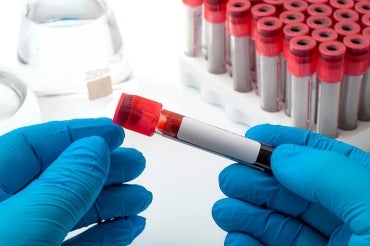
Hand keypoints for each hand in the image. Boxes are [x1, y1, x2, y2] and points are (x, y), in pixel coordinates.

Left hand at [0, 118, 151, 244]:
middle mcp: (8, 211)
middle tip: (134, 164)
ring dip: (113, 202)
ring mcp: (27, 237)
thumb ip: (64, 184)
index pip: (32, 146)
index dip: (77, 135)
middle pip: (61, 178)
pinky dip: (106, 232)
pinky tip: (127, 224)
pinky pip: (79, 242)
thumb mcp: (28, 221)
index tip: (112, 132)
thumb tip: (94, 149)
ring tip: (140, 197)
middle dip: (104, 169)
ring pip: (74, 211)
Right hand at [212, 124, 369, 244]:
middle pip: (290, 191)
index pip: (321, 160)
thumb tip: (284, 157)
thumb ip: (329, 176)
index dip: (284, 145)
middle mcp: (346, 221)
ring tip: (225, 210)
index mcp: (365, 196)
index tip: (253, 137)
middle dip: (255, 180)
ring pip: (276, 222)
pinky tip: (237, 236)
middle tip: (231, 177)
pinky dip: (246, 242)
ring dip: (244, 213)